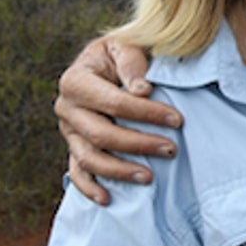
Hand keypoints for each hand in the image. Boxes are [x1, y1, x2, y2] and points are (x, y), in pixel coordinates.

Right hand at [56, 36, 179, 203]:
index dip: (146, 113)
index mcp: (76, 80)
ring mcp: (68, 131)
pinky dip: (89, 188)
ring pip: (89, 158)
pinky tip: (108, 199)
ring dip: (119, 171)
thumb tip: (141, 91)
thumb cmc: (123, 53)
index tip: (178, 120)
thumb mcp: (127, 45)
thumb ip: (132, 63)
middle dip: (139, 144)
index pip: (113, 103)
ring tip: (149, 177)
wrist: (108, 61)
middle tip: (171, 149)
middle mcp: (67, 108)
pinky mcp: (74, 146)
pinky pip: (77, 172)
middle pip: (101, 135)